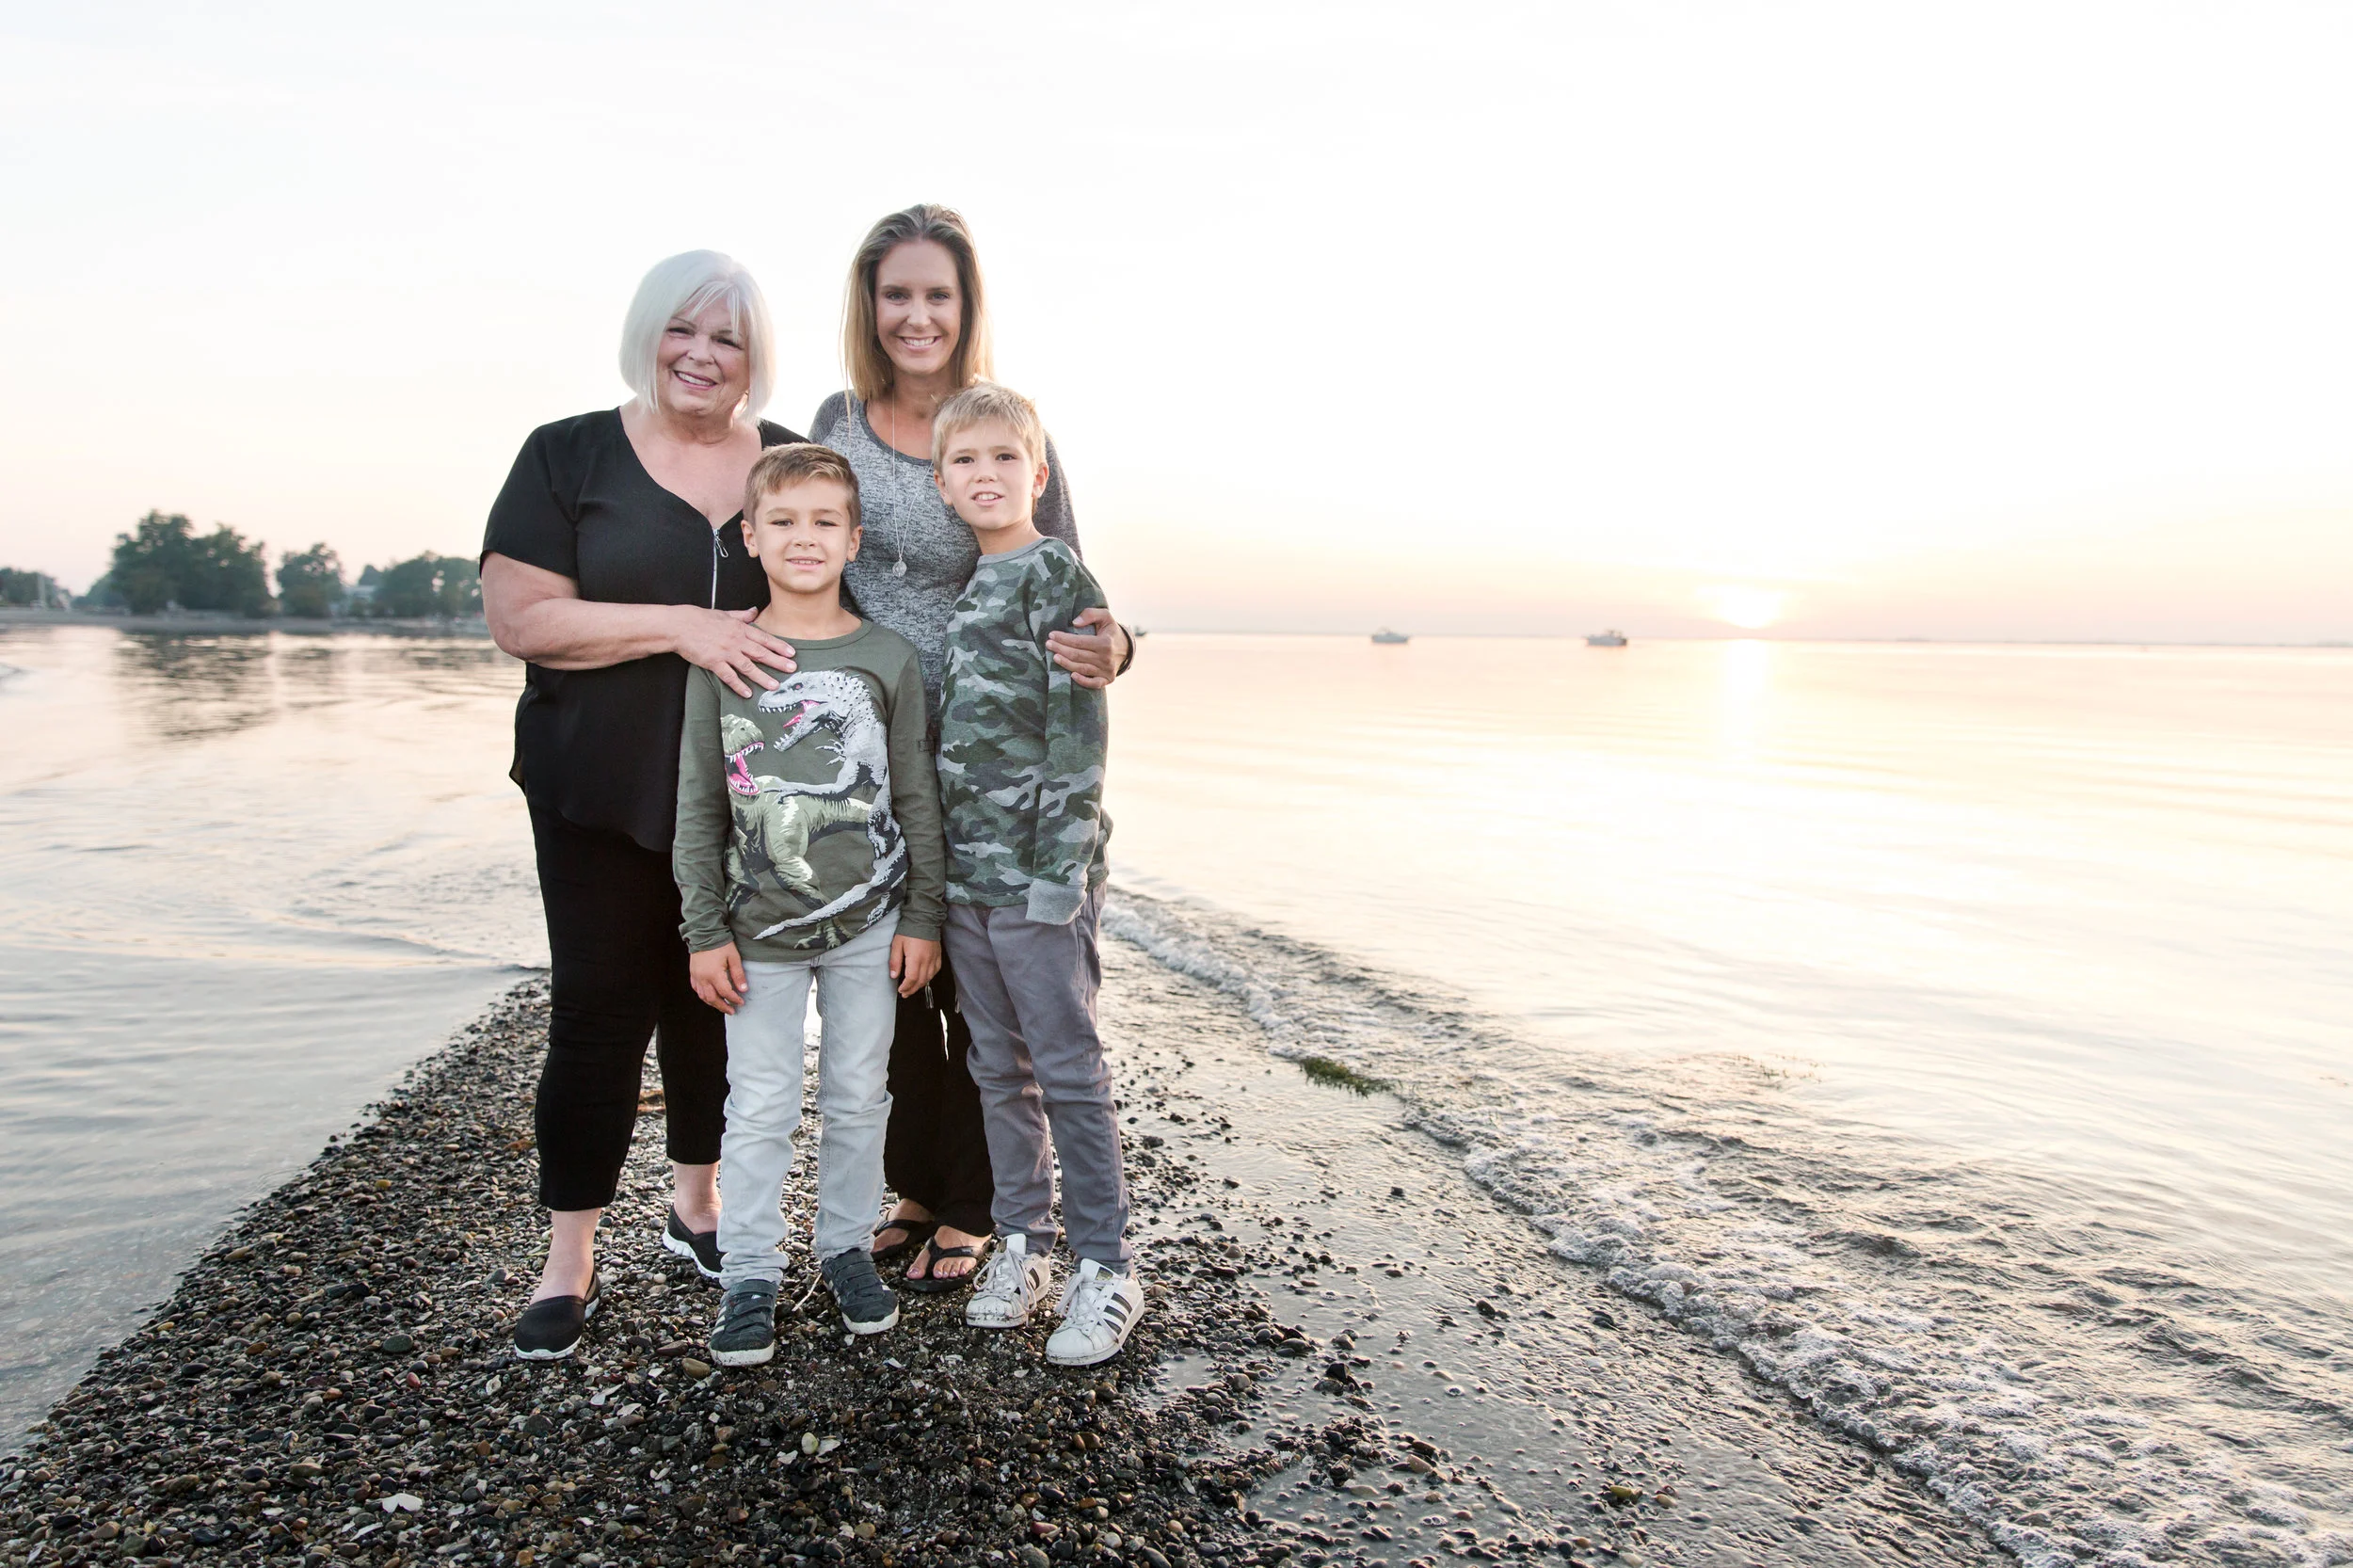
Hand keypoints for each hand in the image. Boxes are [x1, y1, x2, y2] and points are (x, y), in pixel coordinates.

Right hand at [674, 607, 796, 697]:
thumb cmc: (701, 619)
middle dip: (778, 661)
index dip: (778, 646)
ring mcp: (725, 652)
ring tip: (775, 685)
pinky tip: (747, 693)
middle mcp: (735, 641)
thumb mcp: (724, 614)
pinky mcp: (713, 662)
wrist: (680, 625)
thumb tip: (754, 611)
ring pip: (748, 666)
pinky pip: (728, 676)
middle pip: (760, 653)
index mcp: (739, 628)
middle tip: (792, 669)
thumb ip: (741, 615)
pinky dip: (738, 685)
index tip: (791, 653)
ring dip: (762, 677)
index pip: (763, 638)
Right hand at [689, 943, 747, 1014]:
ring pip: (703, 996)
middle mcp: (703, 978)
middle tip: (732, 1011)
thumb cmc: (720, 944)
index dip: (734, 999)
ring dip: (713, 1003)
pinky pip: (697, 989)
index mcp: (714, 975)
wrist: (704, 933)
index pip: (725, 993)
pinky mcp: (693, 974)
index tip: (741, 1002)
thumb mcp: (733, 957)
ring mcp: (696, 977)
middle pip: (713, 999)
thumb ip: (738, 975)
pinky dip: (704, 996)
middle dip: (723, 1006)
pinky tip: (710, 997)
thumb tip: (744, 989)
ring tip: (722, 1006)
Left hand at [891, 935, 941, 997]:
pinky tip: (925, 978)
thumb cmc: (909, 930)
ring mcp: (934, 958)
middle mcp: (927, 960)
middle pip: (920, 981)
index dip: (906, 987)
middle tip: (905, 993)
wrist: (924, 919)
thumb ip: (895, 961)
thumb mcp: (897, 944)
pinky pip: (936, 971)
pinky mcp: (938, 955)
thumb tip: (894, 975)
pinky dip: (930, 977)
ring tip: (913, 988)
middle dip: (912, 989)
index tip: (900, 990)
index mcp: (915, 958)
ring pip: (929, 977)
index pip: (911, 979)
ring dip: (920, 985)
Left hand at [1047, 607, 1128, 689]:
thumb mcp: (1105, 616)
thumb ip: (1090, 614)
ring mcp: (1107, 670)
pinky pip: (1094, 683)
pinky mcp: (1107, 679)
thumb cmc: (1110, 631)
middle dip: (1060, 649)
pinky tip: (1071, 675)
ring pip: (1081, 668)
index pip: (1079, 642)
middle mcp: (1106, 658)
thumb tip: (1074, 622)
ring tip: (1054, 657)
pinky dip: (1082, 681)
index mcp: (1105, 643)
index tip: (1051, 635)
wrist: (1126, 648)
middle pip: (1077, 655)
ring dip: (1066, 663)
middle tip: (1048, 644)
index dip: (1063, 638)